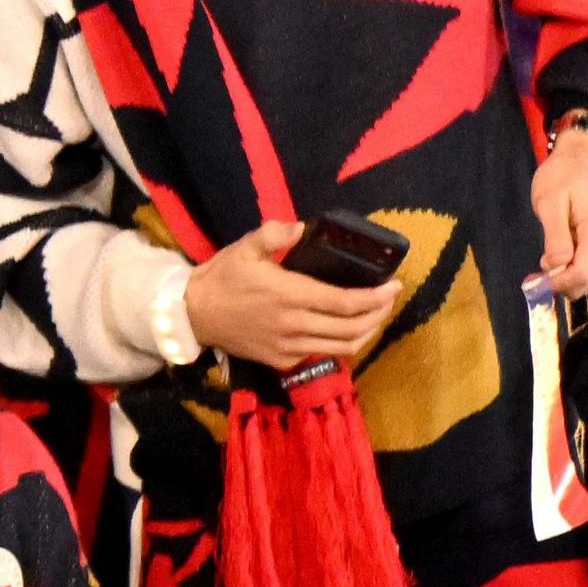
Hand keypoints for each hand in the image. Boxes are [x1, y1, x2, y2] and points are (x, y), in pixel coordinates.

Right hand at [183, 222, 402, 371]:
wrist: (193, 315)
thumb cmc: (222, 278)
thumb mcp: (244, 247)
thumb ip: (273, 233)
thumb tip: (300, 227)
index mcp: (291, 295)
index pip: (347, 302)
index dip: (377, 297)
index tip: (394, 285)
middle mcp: (294, 325)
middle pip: (353, 328)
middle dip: (379, 314)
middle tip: (388, 299)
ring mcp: (288, 346)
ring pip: (343, 346)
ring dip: (366, 332)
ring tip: (374, 316)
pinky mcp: (280, 359)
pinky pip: (321, 353)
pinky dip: (341, 343)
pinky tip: (343, 329)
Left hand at [531, 127, 587, 299]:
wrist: (584, 160)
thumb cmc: (563, 176)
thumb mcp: (550, 201)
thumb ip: (555, 235)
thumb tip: (554, 266)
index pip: (581, 272)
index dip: (555, 283)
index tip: (531, 282)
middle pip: (586, 281)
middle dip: (558, 284)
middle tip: (532, 276)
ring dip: (565, 280)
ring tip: (543, 265)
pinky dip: (573, 273)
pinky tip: (559, 260)